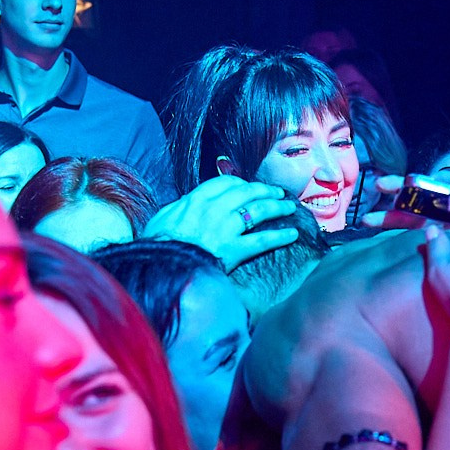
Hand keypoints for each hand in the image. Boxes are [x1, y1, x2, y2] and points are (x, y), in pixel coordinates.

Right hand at [143, 177, 299, 268]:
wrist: (160, 267)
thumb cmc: (157, 245)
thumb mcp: (161, 218)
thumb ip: (178, 208)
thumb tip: (186, 203)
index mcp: (195, 199)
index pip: (224, 183)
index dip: (241, 183)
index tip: (248, 186)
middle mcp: (214, 209)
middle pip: (246, 192)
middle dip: (265, 190)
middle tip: (277, 192)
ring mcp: (225, 228)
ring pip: (258, 211)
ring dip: (277, 207)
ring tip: (289, 207)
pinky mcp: (233, 250)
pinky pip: (262, 241)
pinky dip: (280, 237)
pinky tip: (292, 235)